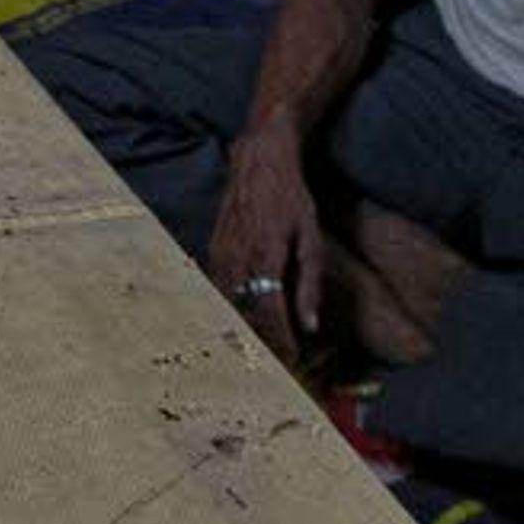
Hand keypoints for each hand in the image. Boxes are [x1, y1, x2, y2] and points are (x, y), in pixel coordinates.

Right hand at [206, 125, 324, 371]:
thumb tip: (310, 327)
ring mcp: (220, 253)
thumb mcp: (311, 239)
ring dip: (246, 327)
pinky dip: (233, 307)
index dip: (281, 342)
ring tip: (263, 346)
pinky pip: (220, 288)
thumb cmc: (291, 198)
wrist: (258, 161)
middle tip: (279, 362)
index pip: (271, 314)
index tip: (293, 362)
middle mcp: (237, 258)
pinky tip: (245, 317)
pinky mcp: (212, 249)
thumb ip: (309, 284)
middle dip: (262, 342)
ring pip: (229, 305)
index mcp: (266, 257)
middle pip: (246, 315)